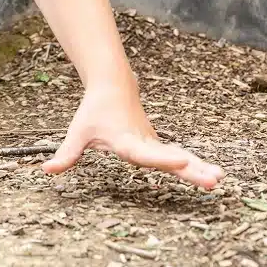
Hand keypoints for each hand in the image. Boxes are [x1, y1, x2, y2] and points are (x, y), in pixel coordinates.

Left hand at [43, 84, 223, 189]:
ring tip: (219, 180)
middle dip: (191, 169)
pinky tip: (212, 176)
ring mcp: (153, 143)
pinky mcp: (157, 144)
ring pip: (178, 157)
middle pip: (169, 158)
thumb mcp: (78, 133)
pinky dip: (195, 166)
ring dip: (198, 168)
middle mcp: (143, 143)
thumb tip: (46, 170)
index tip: (182, 160)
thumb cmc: (94, 111)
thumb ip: (66, 155)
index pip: (144, 153)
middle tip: (213, 180)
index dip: (161, 158)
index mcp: (126, 141)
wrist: (113, 86)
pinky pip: (178, 158)